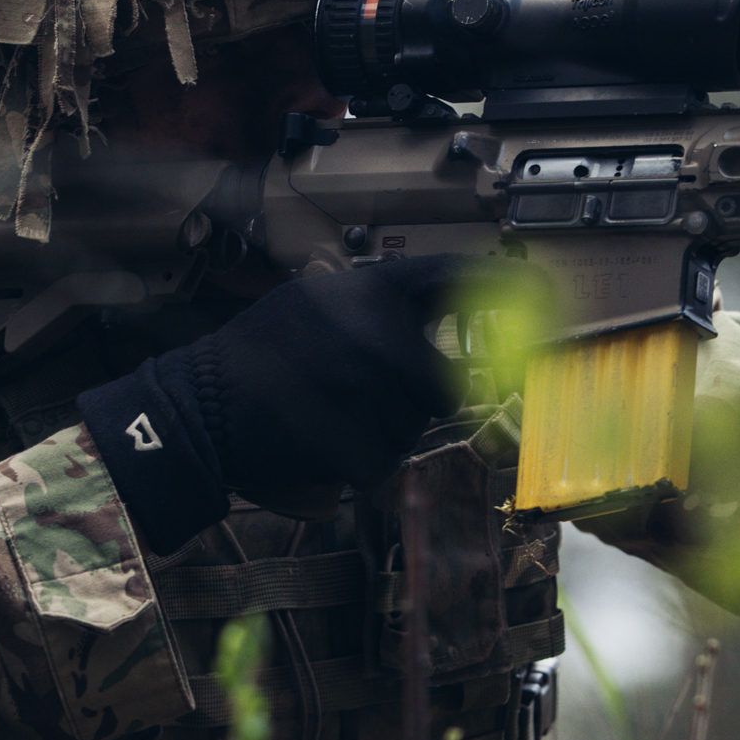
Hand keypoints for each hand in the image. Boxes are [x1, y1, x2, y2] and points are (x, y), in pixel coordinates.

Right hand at [79, 255, 470, 548]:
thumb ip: (377, 307)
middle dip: (416, 402)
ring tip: (326, 414)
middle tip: (365, 400)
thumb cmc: (257, 355)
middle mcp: (376, 330)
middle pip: (445, 382)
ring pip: (414, 426)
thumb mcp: (314, 302)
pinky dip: (361, 463)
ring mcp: (367, 387)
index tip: (541, 292)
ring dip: (384, 431)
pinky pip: (387, 461)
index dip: (506, 285)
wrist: (198, 407)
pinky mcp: (354, 440)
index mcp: (368, 289)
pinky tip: (322, 443)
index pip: (456, 276)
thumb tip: (453, 316)